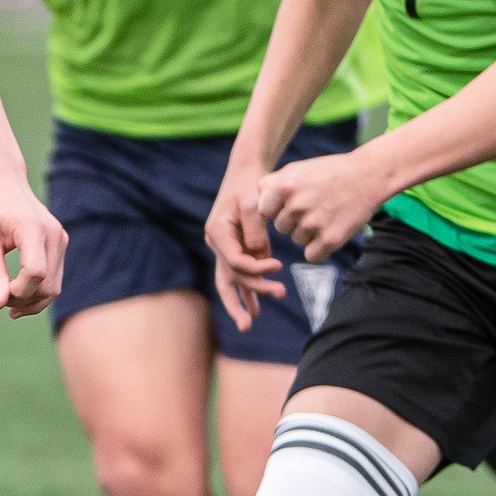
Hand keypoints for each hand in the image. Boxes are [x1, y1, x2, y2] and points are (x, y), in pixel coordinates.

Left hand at [0, 172, 63, 317]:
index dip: (15, 292)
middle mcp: (54, 235)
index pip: (35, 275)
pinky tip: (6, 285)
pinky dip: (31, 288)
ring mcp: (60, 240)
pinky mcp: (59, 244)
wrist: (0, 177)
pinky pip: (52, 278)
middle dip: (18, 301)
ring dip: (25, 299)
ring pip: (53, 287)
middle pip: (47, 287)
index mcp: (33, 229)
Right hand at [205, 164, 282, 328]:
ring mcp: (224, 247)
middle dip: (247, 294)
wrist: (246, 172)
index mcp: (217, 232)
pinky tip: (255, 309)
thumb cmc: (251, 184)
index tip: (279, 267)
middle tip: (278, 297)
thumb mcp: (254, 202)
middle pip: (229, 277)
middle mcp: (216, 242)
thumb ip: (256, 229)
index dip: (257, 269)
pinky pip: (240, 274)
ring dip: (241, 300)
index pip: (236, 261)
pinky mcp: (236, 248)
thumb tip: (260, 255)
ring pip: (230, 281)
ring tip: (249, 323)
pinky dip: (247, 290)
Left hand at [257, 148, 388, 270]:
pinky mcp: (331, 239)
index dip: (279, 209)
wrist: (368, 175)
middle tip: (316, 207)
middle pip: (281, 229)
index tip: (294, 202)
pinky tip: (331, 231)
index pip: (265, 212)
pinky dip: (320, 249)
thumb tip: (255, 204)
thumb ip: (271, 185)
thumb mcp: (296, 169)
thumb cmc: (329, 172)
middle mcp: (297, 205)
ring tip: (326, 214)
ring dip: (309, 234)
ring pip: (297, 241)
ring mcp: (314, 223)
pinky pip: (312, 256)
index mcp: (284, 186)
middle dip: (295, 221)